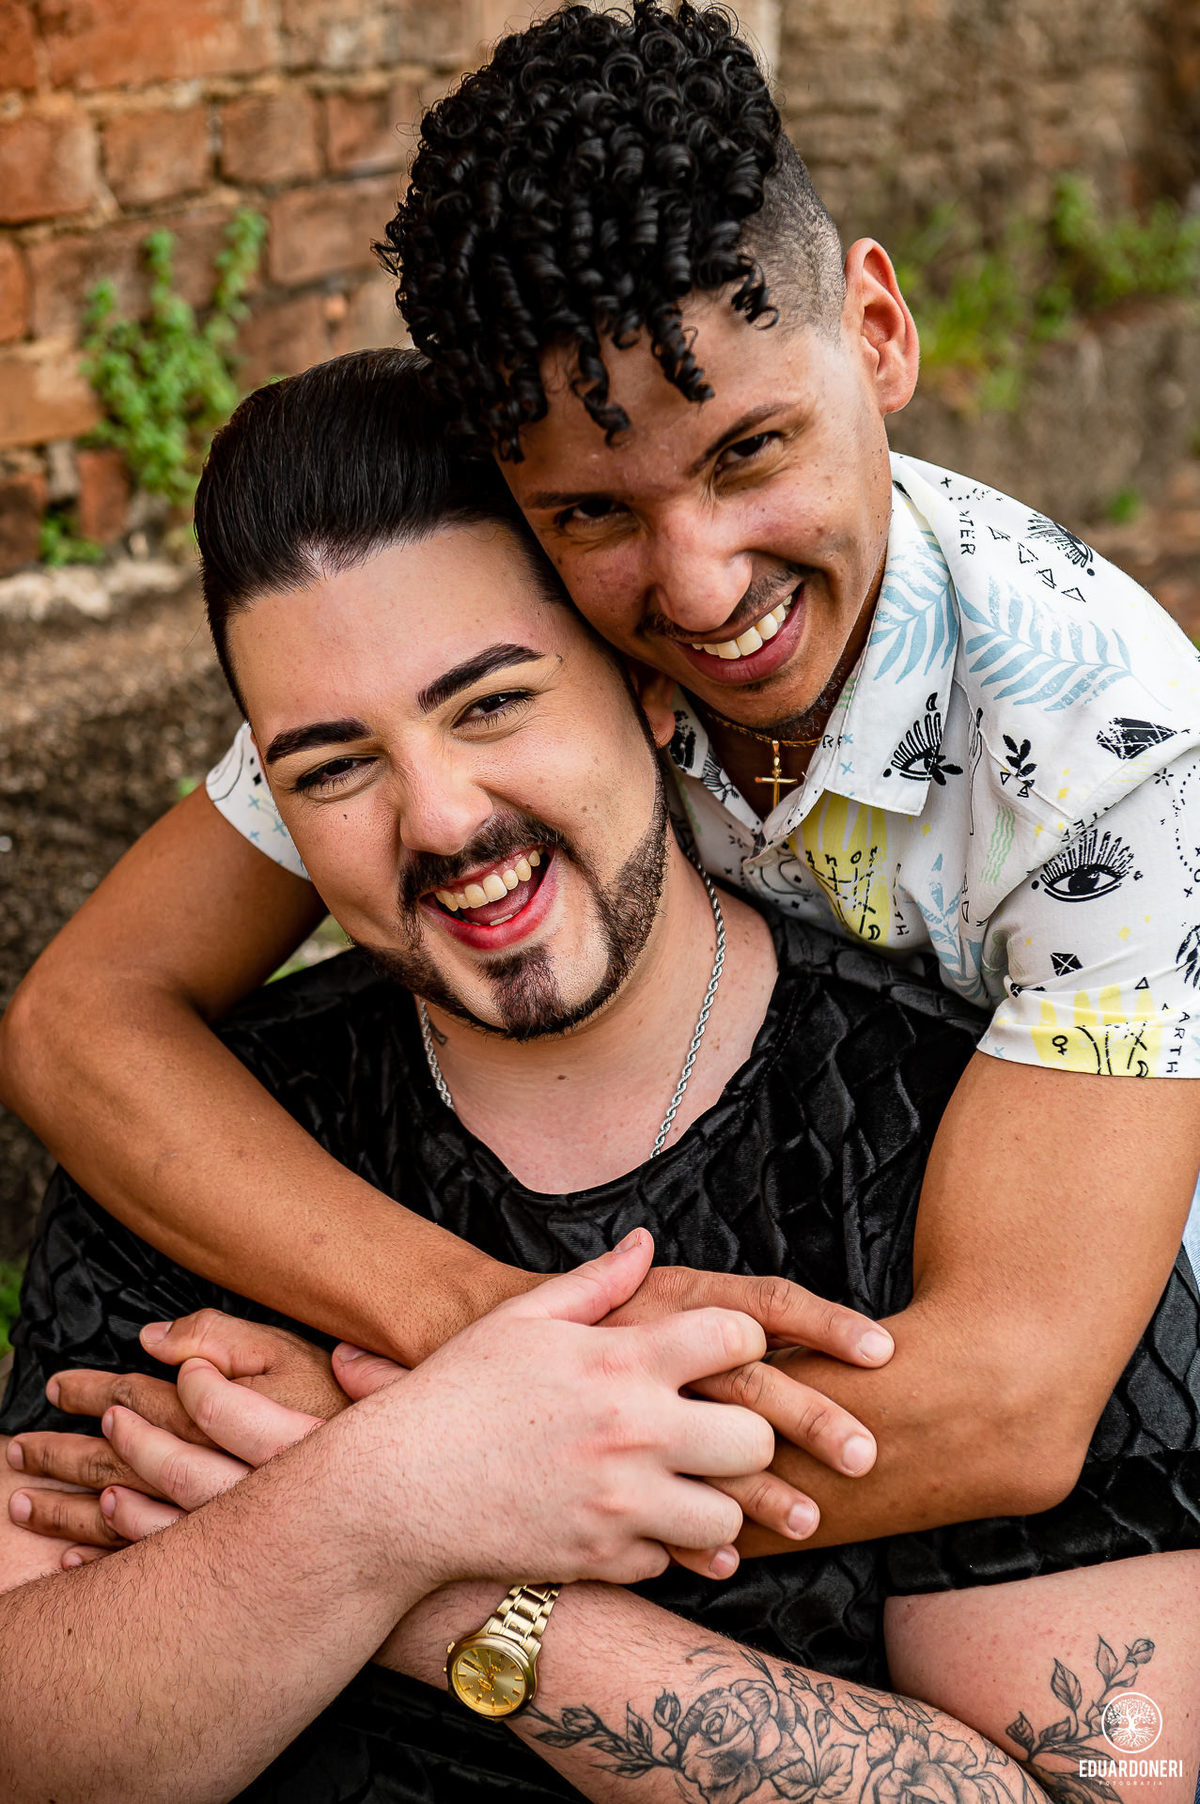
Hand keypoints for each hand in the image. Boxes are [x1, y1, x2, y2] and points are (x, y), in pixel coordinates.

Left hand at [6, 1318, 390, 1558]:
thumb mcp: (299, 1353)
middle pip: (127, 1462)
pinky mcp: (235, 1564)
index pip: (150, 1401)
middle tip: (18, 1448)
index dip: (99, 1392)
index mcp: (232, 1414)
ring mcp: (227, 1526)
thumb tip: (157, 1338)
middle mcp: (222, 1474)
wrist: (416, 1502)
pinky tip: (74, 1552)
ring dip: (70, 1509)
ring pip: (130, 1518)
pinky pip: (156, 1564)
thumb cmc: (359, 1418)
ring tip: (25, 1502)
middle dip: (66, 1455)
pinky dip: (108, 1556)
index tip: (63, 1387)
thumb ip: (230, 1338)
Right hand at [349, 1228, 777, 1586]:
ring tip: (685, 1481)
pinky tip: (632, 1519)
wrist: (396, 1488)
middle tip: (716, 1426)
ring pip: (728, 1516)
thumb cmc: (455, 1392)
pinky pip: (670, 1560)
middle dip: (748, 1430)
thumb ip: (595, 1283)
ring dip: (715, 1499)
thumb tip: (645, 1244)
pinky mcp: (602, 1562)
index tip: (724, 1350)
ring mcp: (621, 1506)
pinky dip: (660, 1544)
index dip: (743, 1339)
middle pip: (756, 1438)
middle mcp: (633, 1435)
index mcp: (620, 1363)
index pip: (736, 1338)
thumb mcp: (520, 1320)